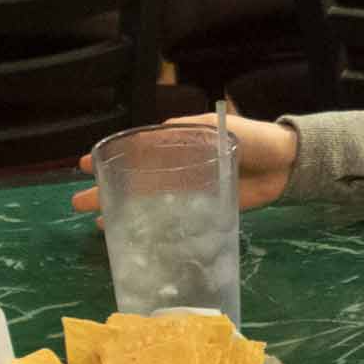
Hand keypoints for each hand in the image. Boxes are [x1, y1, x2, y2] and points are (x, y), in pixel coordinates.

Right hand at [69, 111, 295, 218]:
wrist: (285, 163)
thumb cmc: (250, 137)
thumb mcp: (213, 127)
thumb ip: (183, 132)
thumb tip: (146, 140)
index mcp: (177, 143)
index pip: (135, 151)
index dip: (109, 158)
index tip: (83, 165)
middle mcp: (177, 168)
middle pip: (133, 180)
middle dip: (106, 190)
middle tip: (78, 203)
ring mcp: (189, 191)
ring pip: (146, 201)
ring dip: (121, 210)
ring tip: (97, 223)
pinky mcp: (204, 210)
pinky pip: (172, 219)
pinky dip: (152, 227)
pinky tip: (134, 235)